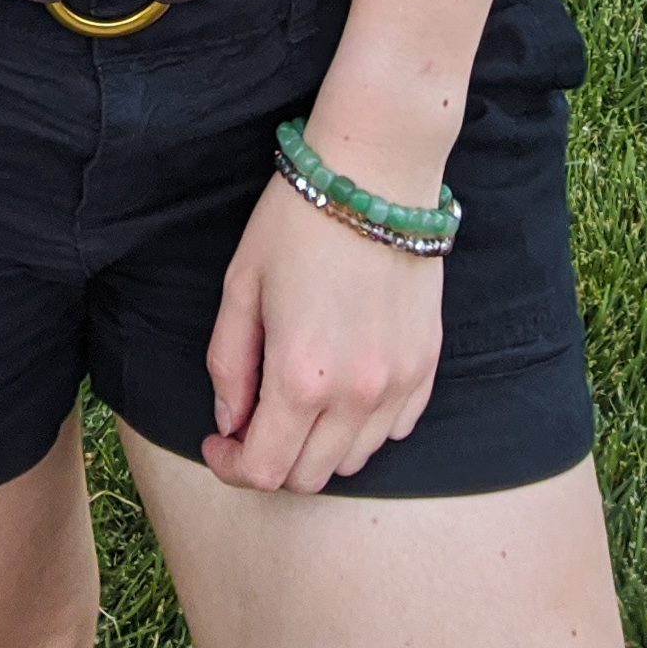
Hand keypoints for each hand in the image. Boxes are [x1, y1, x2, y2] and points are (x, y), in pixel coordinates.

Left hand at [200, 170, 443, 492]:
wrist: (376, 171)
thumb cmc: (298, 220)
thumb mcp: (242, 283)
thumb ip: (228, 362)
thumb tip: (231, 419)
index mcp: (299, 376)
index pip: (263, 470)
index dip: (231, 466)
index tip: (218, 441)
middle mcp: (355, 394)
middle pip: (308, 476)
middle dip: (271, 459)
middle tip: (252, 420)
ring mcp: (399, 383)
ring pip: (354, 461)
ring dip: (318, 447)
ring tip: (298, 401)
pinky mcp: (428, 364)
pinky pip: (395, 430)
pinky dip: (364, 427)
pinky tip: (343, 387)